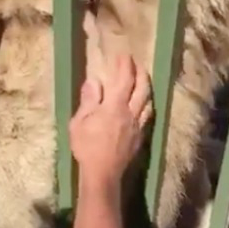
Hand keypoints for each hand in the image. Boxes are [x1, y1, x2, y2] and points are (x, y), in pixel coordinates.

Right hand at [70, 53, 151, 194]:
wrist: (103, 172)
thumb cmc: (86, 146)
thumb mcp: (80, 122)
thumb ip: (89, 100)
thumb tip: (94, 81)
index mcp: (115, 107)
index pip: (124, 80)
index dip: (125, 66)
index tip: (123, 56)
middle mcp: (131, 113)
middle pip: (142, 88)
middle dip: (141, 73)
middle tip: (137, 64)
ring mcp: (138, 125)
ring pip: (148, 101)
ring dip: (147, 88)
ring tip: (143, 80)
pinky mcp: (141, 136)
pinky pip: (148, 115)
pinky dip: (147, 104)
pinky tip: (144, 103)